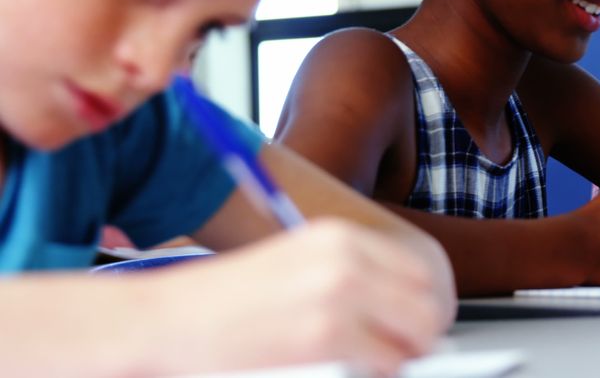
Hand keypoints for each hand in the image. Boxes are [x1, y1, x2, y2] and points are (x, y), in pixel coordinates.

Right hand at [148, 218, 445, 375]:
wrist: (170, 318)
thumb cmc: (226, 300)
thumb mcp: (297, 264)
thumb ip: (349, 276)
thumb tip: (400, 305)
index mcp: (341, 237)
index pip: (418, 272)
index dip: (423, 306)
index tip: (415, 327)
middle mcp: (347, 259)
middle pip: (427, 302)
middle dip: (421, 334)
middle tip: (402, 353)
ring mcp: (339, 295)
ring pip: (416, 334)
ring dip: (403, 355)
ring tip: (373, 362)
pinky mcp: (325, 335)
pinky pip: (385, 361)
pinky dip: (378, 371)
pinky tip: (352, 370)